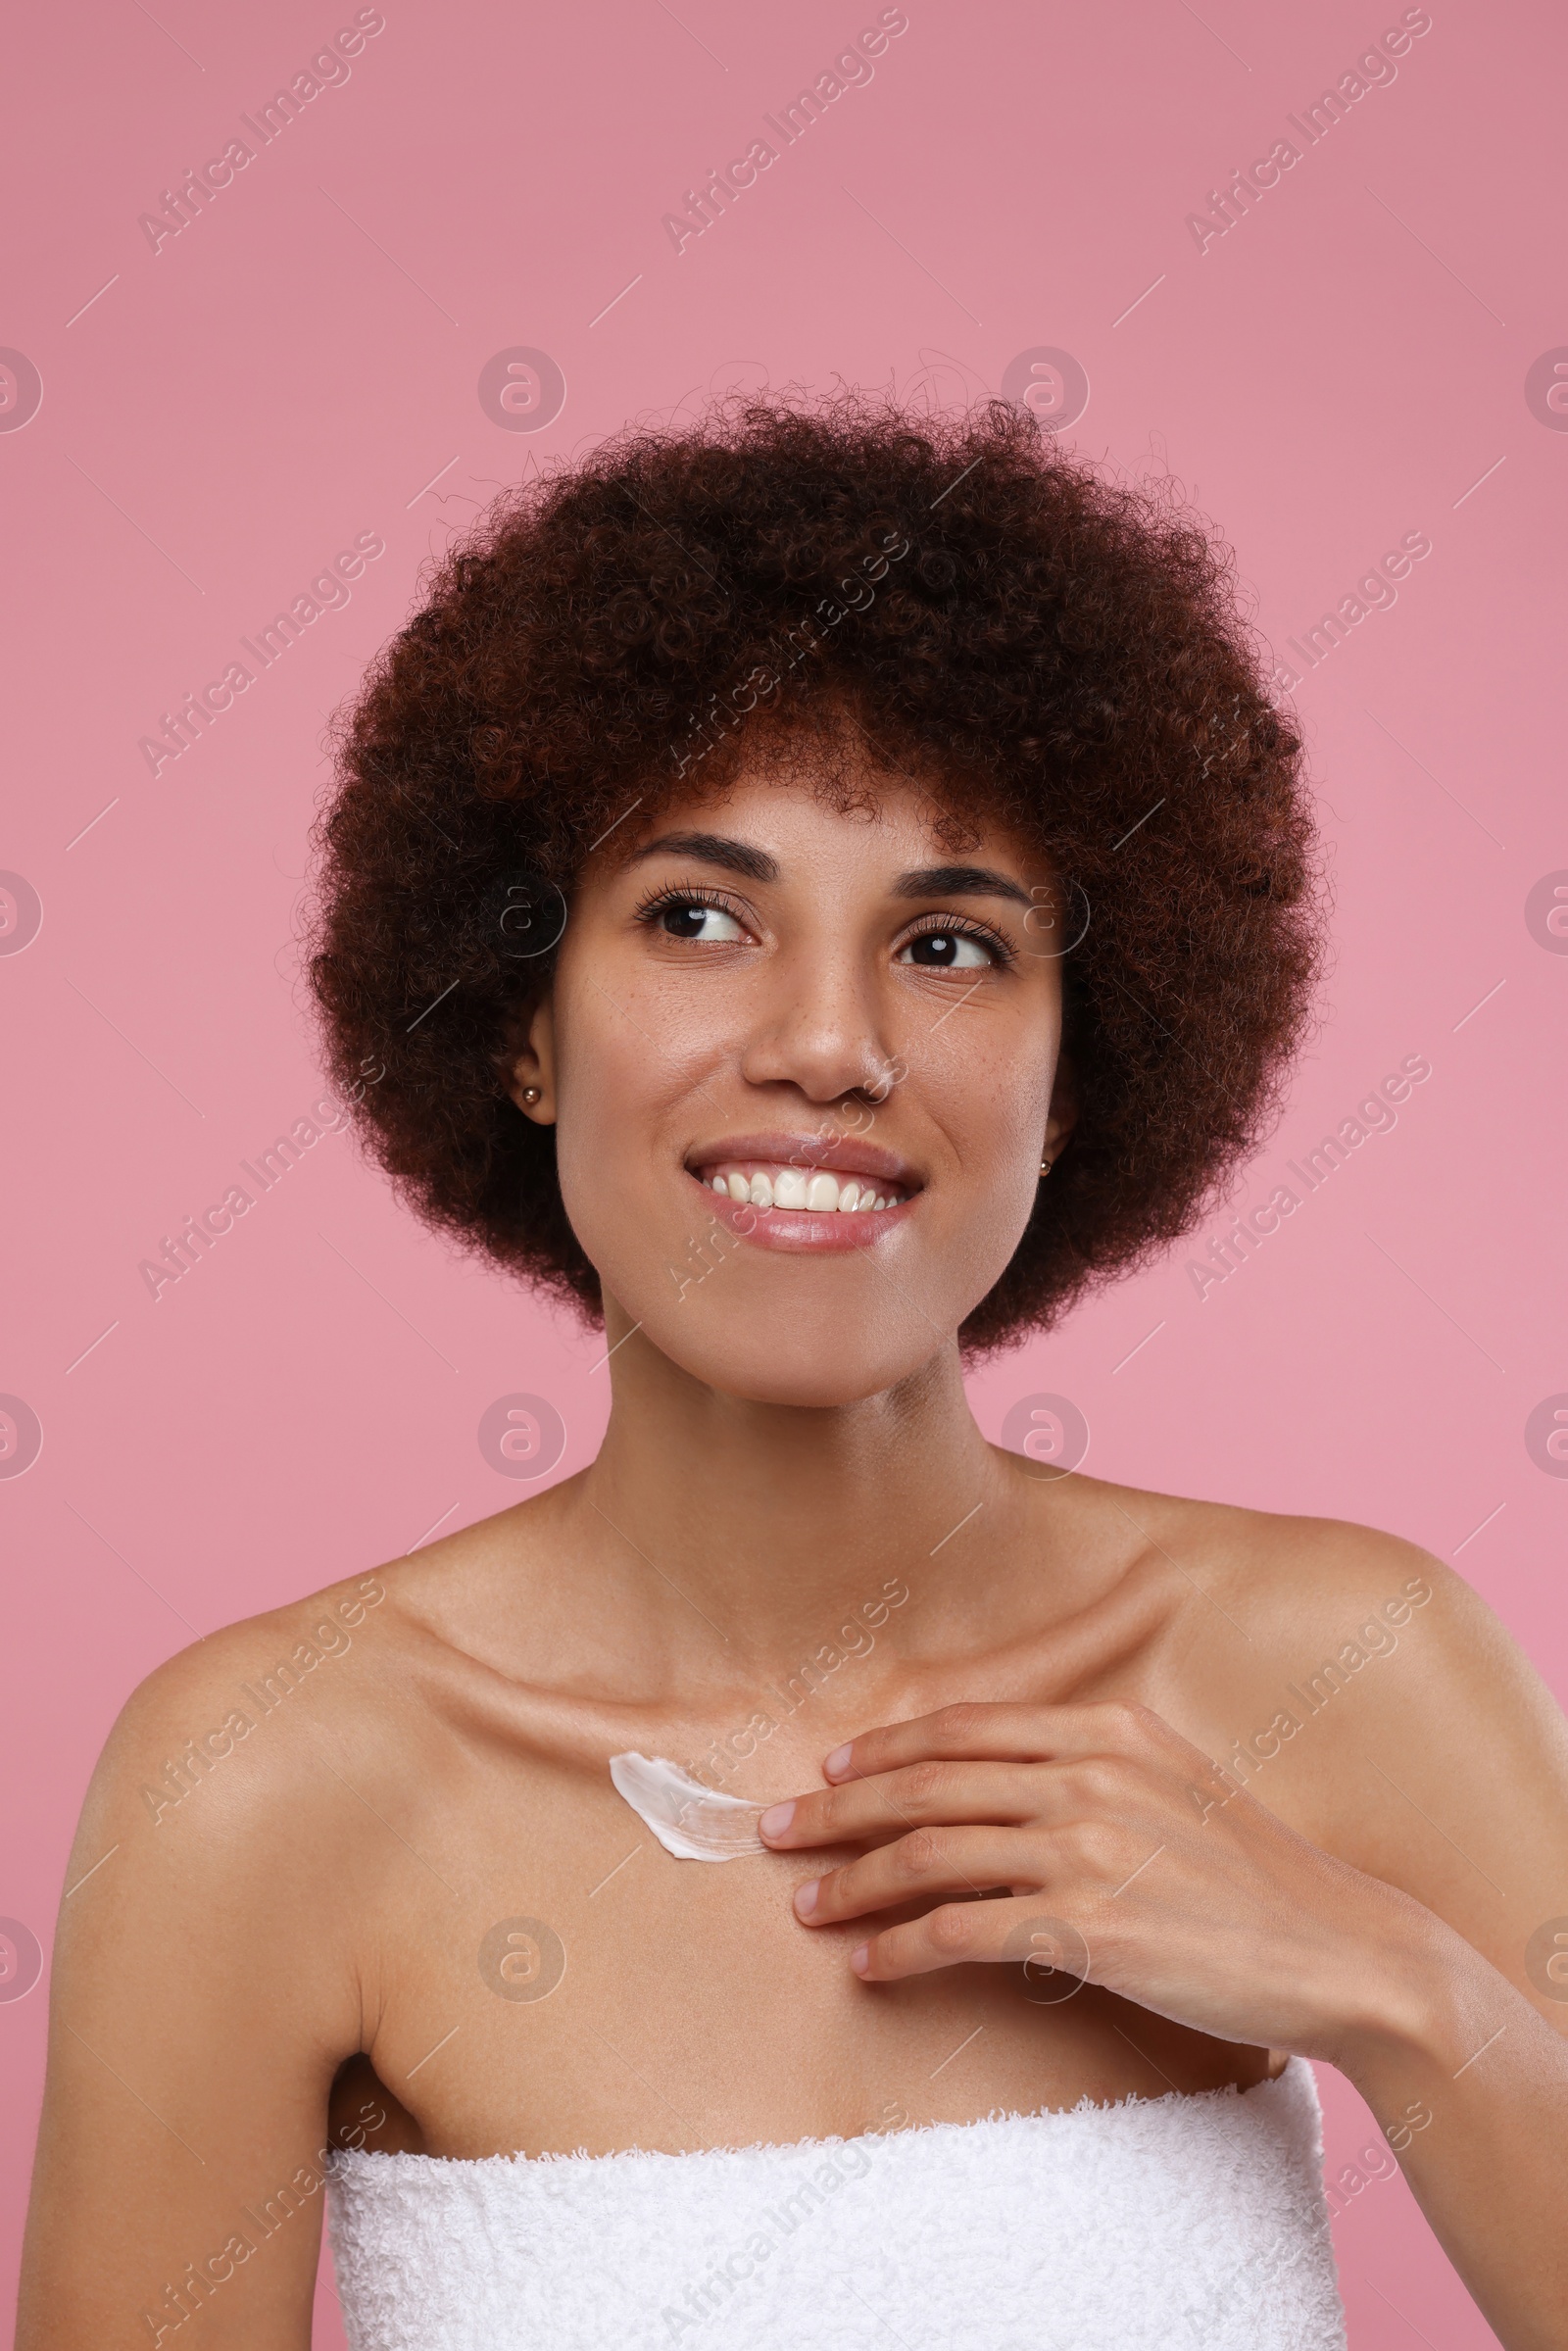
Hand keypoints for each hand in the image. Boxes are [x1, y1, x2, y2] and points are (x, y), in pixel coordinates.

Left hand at [758, 1700, 1444, 2066]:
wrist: (1339, 1949)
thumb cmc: (1256, 1878)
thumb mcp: (1176, 1787)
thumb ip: (1094, 1770)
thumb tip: (1005, 1786)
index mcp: (1107, 1730)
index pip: (963, 1729)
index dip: (885, 1748)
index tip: (831, 1766)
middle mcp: (1086, 1775)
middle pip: (927, 1784)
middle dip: (838, 1806)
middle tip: (777, 1829)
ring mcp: (1084, 1849)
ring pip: (929, 1855)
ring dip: (852, 1882)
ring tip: (806, 1905)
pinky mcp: (1086, 1928)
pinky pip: (961, 1932)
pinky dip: (900, 1947)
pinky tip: (868, 1964)